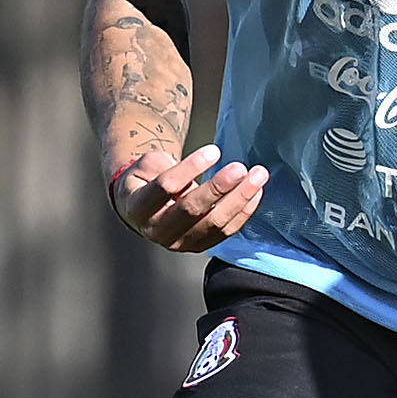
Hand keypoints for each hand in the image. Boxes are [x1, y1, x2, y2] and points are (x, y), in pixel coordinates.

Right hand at [111, 145, 269, 252]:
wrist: (145, 207)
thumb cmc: (147, 182)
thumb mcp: (147, 166)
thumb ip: (165, 165)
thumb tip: (199, 163)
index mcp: (139, 207)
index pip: (166, 187)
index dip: (191, 168)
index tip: (214, 150)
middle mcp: (158, 230)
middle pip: (192, 209)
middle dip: (219, 187)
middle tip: (240, 168)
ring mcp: (180, 243)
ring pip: (214, 223)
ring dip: (240, 199)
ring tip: (257, 176)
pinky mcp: (199, 246)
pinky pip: (226, 231)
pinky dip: (244, 211)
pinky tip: (256, 191)